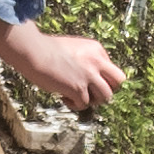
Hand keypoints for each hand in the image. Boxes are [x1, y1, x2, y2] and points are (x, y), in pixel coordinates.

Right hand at [0, 21, 120, 113]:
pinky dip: (75, 105)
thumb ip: (86, 59)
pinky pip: (84, 104)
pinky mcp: (78, 88)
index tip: (86, 80)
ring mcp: (89, 75)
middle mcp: (97, 62)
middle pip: (119, 82)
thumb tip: (89, 77)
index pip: (112, 70)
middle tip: (92, 92)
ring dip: (93, 100)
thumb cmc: (47, 49)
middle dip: (107, 90)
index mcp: (97, 49)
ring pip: (106, 97)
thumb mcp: (75, 48)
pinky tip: (64, 97)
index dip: (101, 78)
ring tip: (78, 96)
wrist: (34, 51)